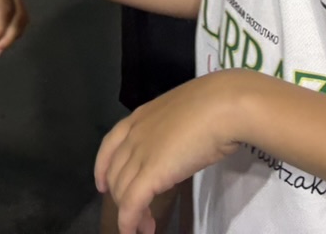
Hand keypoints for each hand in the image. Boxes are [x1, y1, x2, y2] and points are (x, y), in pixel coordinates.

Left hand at [95, 73, 248, 232]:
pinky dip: (130, 222)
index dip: (102, 167)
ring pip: (122, 191)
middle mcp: (134, 135)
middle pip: (115, 173)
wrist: (223, 106)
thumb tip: (180, 144)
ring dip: (130, 214)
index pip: (110, 144)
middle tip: (138, 215)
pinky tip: (137, 231)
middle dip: (121, 198)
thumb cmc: (214, 105)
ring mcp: (140, 153)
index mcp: (140, 117)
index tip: (103, 185)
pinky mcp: (151, 173)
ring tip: (145, 227)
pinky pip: (132, 203)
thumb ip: (172, 129)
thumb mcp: (183, 114)